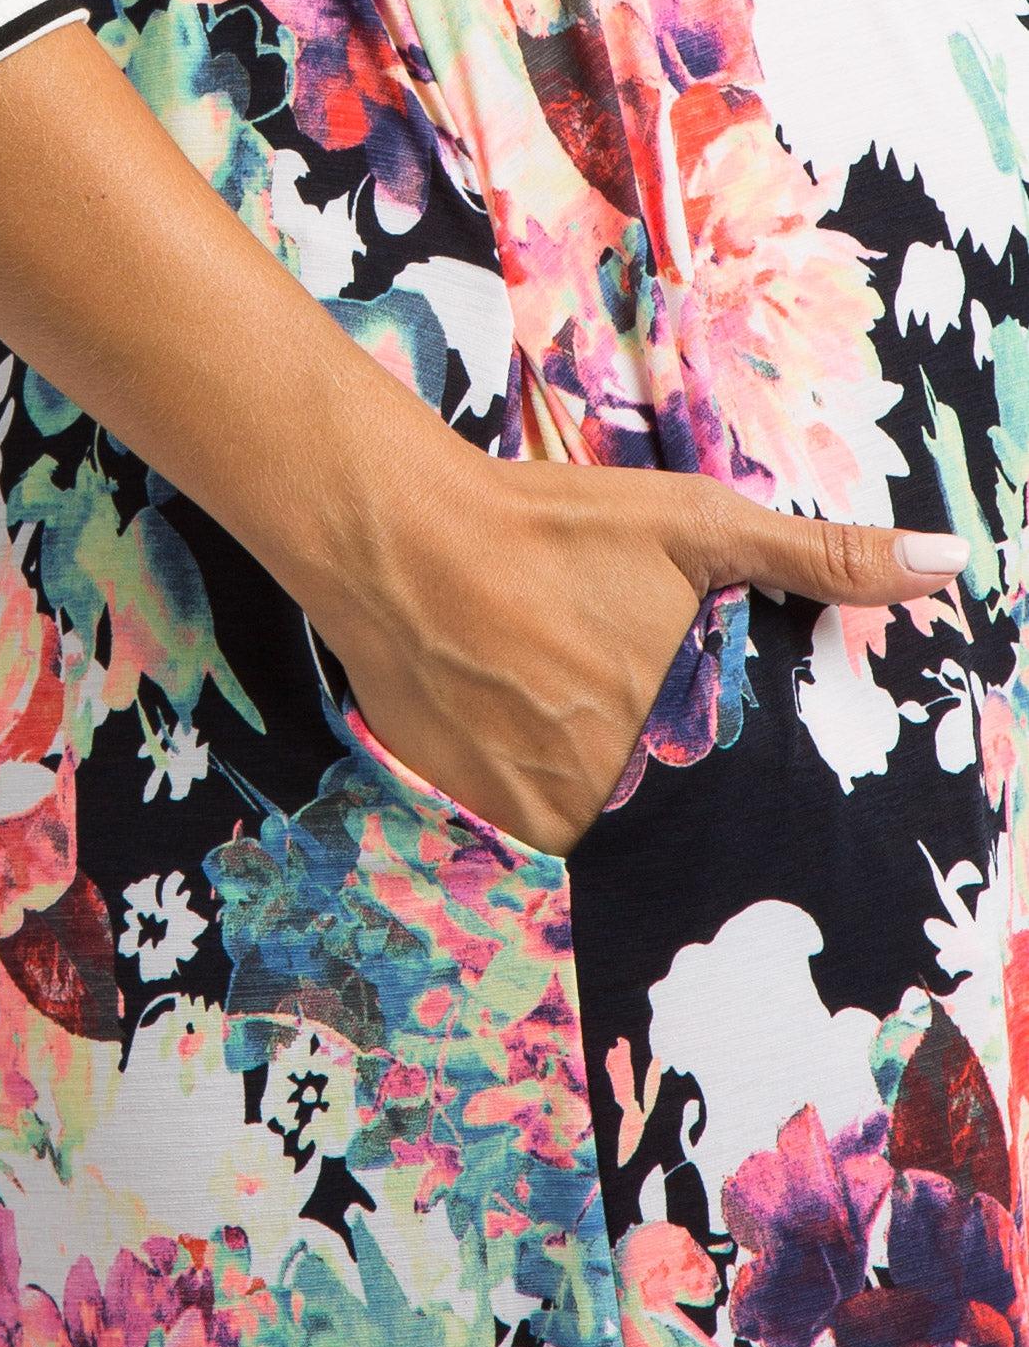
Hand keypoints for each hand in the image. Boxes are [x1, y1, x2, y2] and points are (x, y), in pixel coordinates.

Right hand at [322, 449, 969, 855]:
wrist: (400, 539)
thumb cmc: (554, 528)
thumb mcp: (697, 526)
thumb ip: (820, 556)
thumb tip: (946, 563)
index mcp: (675, 735)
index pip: (735, 796)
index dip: (727, 765)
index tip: (704, 731)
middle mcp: (606, 792)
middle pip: (662, 810)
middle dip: (657, 767)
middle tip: (616, 697)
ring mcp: (529, 809)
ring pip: (595, 821)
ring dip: (595, 780)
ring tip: (565, 703)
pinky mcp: (468, 808)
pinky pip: (525, 821)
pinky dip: (532, 783)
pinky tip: (517, 714)